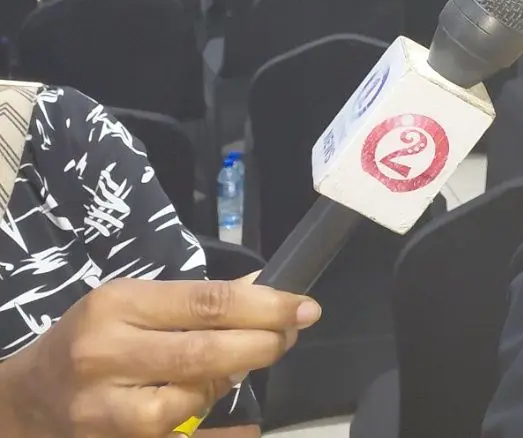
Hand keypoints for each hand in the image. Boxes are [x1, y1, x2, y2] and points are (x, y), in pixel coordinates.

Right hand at [0, 278, 316, 437]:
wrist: (26, 400)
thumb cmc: (89, 340)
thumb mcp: (132, 303)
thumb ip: (196, 300)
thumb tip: (268, 289)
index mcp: (115, 306)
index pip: (207, 303)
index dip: (266, 306)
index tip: (304, 307)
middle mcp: (105, 356)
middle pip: (204, 353)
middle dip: (261, 346)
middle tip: (288, 337)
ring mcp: (104, 410)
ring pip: (191, 401)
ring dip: (227, 383)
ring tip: (235, 368)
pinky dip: (220, 430)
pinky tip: (243, 425)